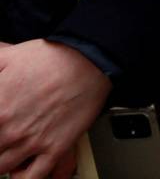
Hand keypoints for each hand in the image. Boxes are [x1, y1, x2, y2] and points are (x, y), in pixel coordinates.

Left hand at [0, 39, 110, 178]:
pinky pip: (33, 177)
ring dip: (2, 163)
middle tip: (3, 136)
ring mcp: (32, 142)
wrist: (89, 59)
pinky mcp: (55, 148)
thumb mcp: (7, 56)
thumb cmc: (50, 57)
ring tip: (8, 153)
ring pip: (2, 168)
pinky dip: (23, 177)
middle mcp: (10, 130)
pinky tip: (21, 170)